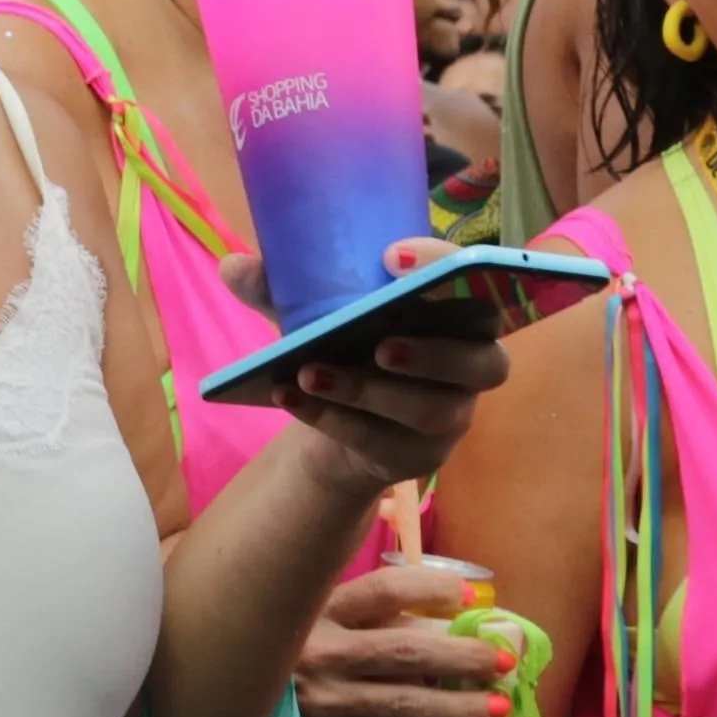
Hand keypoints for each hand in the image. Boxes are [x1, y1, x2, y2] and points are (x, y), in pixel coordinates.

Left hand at [277, 236, 512, 483]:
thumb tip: (233, 267)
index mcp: (460, 313)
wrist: (334, 418)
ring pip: (428, 410)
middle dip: (433, 354)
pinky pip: (382, 441)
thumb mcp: (313, 313)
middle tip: (380, 346)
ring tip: (308, 374)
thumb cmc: (343, 346)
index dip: (445, 267)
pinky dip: (331, 418)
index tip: (393, 258)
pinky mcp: (421, 458)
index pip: (478, 283)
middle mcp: (472, 366)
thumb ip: (281, 289)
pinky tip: (289, 397)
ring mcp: (452, 418)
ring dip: (367, 392)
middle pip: (484, 363)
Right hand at [293, 560, 513, 716]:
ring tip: (499, 710)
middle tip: (502, 662)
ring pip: (403, 707)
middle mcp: (320, 657)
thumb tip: (438, 603)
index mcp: (317, 613)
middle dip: (461, 657)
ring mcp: (323, 707)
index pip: (381, 591)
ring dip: (457, 709)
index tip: (468, 596)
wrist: (223, 705)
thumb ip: (360, 608)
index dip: (429, 589)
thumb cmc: (280, 654)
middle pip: (404, 652)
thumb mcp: (307, 616)